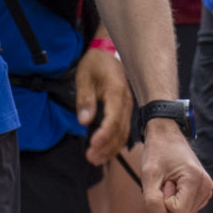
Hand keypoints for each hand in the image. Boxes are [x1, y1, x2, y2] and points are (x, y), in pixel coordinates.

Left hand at [71, 44, 131, 165]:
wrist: (108, 52)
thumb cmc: (95, 64)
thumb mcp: (84, 78)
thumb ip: (85, 100)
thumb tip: (84, 121)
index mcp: (116, 92)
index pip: (113, 119)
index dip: (104, 135)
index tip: (92, 145)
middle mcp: (126, 102)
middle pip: (120, 130)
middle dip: (106, 147)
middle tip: (90, 158)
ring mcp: (128, 107)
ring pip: (124, 133)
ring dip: (110, 149)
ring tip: (95, 159)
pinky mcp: (125, 110)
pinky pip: (123, 130)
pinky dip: (114, 143)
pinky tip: (104, 152)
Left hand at [129, 118, 210, 212]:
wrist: (167, 135)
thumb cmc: (157, 152)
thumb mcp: (149, 175)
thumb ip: (152, 200)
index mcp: (195, 179)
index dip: (163, 201)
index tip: (163, 181)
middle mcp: (206, 186)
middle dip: (168, 202)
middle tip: (166, 180)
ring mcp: (207, 189)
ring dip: (172, 201)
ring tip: (170, 180)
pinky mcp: (205, 191)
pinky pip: (187, 209)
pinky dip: (178, 200)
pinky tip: (175, 183)